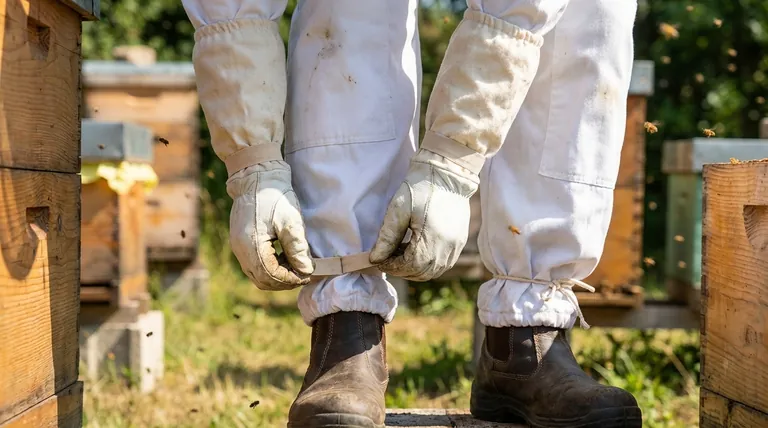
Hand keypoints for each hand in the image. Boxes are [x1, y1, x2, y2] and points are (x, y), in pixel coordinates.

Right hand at [227, 161, 313, 289]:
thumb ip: (298, 249)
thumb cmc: (275, 196)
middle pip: (262, 280)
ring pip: (257, 274)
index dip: (290, 279)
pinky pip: (254, 264)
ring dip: (277, 275)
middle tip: (302, 274)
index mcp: (251, 245)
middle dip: (284, 281)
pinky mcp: (240, 242)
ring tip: (295, 265)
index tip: (307, 275)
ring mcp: (238, 246)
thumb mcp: (291, 222)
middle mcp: (240, 249)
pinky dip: (270, 266)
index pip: (271, 276)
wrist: (257, 177)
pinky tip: (284, 256)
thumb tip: (306, 272)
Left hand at [370, 149, 478, 280]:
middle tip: (387, 258)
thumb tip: (375, 259)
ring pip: (433, 271)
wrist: (447, 173)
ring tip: (401, 253)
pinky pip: (444, 263)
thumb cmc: (420, 187)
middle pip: (421, 273)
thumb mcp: (398, 210)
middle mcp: (446, 248)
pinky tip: (416, 249)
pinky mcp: (459, 241)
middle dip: (401, 269)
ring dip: (415, 268)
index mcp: (430, 240)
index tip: (378, 259)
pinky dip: (428, 263)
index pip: (408, 266)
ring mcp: (455, 246)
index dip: (391, 266)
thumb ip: (387, 237)